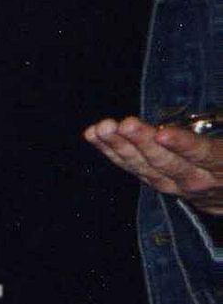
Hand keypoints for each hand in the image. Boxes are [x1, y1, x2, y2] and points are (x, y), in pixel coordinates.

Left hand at [85, 115, 222, 215]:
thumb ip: (221, 130)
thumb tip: (216, 118)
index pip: (203, 155)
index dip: (183, 145)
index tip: (163, 132)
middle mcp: (199, 181)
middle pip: (167, 164)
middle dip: (142, 143)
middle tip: (123, 124)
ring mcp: (175, 185)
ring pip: (145, 168)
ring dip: (119, 147)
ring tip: (102, 128)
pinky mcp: (159, 182)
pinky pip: (133, 168)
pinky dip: (112, 151)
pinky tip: (94, 134)